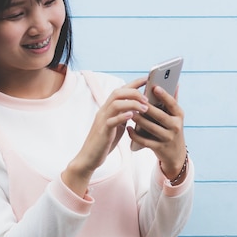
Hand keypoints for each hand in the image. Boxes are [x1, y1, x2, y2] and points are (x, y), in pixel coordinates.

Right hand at [63, 77, 148, 195]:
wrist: (89, 158)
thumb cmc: (104, 142)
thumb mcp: (117, 126)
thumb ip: (124, 116)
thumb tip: (138, 110)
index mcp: (108, 109)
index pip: (121, 90)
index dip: (134, 83)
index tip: (147, 78)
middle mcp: (104, 111)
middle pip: (117, 93)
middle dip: (134, 92)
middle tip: (147, 97)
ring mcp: (102, 120)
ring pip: (116, 104)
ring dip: (132, 103)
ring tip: (145, 108)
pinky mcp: (102, 131)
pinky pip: (112, 120)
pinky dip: (123, 116)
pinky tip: (133, 116)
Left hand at [127, 85, 186, 179]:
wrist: (176, 154)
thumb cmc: (172, 129)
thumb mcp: (176, 116)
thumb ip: (173, 101)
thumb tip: (175, 83)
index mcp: (179, 116)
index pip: (172, 104)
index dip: (164, 95)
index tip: (155, 87)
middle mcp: (175, 127)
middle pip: (160, 116)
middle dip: (147, 108)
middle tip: (135, 100)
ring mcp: (167, 138)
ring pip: (151, 128)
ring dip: (139, 121)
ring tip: (130, 113)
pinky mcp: (159, 148)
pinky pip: (145, 141)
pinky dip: (135, 135)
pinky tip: (128, 128)